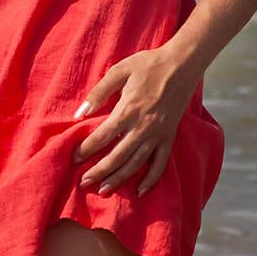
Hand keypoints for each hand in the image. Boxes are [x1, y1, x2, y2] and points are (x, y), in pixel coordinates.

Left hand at [71, 49, 197, 196]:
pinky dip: (151, 179)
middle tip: (84, 182)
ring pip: (136, 163)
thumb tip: (79, 113)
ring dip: (119, 178)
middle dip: (99, 171)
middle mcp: (143, 127)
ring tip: (104, 190)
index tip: (74, 158)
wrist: (182, 65)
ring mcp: (158, 134)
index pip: (102, 136)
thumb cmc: (148, 65)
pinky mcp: (169, 137)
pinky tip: (140, 191)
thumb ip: (98, 93)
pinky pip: (160, 163)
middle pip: (117, 156)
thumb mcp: (119, 71)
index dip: (87, 149)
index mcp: (128, 110)